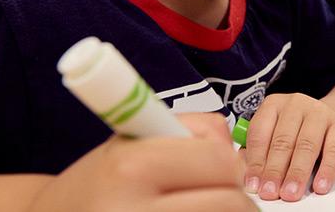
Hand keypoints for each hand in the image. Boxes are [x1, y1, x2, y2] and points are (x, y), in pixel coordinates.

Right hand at [27, 113, 256, 211]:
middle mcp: (131, 210)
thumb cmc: (99, 180)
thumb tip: (233, 151)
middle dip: (235, 198)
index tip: (219, 168)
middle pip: (228, 203)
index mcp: (130, 168)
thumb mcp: (133, 141)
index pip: (219, 161)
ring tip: (202, 206)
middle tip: (222, 195)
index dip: (227, 163)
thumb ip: (189, 131)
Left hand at [244, 93, 334, 201]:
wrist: (326, 120)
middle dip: (275, 170)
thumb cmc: (294, 132)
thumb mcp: (273, 134)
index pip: (259, 133)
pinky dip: (327, 170)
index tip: (254, 185)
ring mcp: (320, 112)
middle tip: (270, 192)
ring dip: (297, 173)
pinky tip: (320, 186)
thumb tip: (250, 178)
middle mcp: (296, 104)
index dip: (255, 161)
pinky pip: (334, 150)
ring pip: (307, 145)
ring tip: (290, 193)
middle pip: (283, 140)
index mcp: (273, 104)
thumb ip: (259, 153)